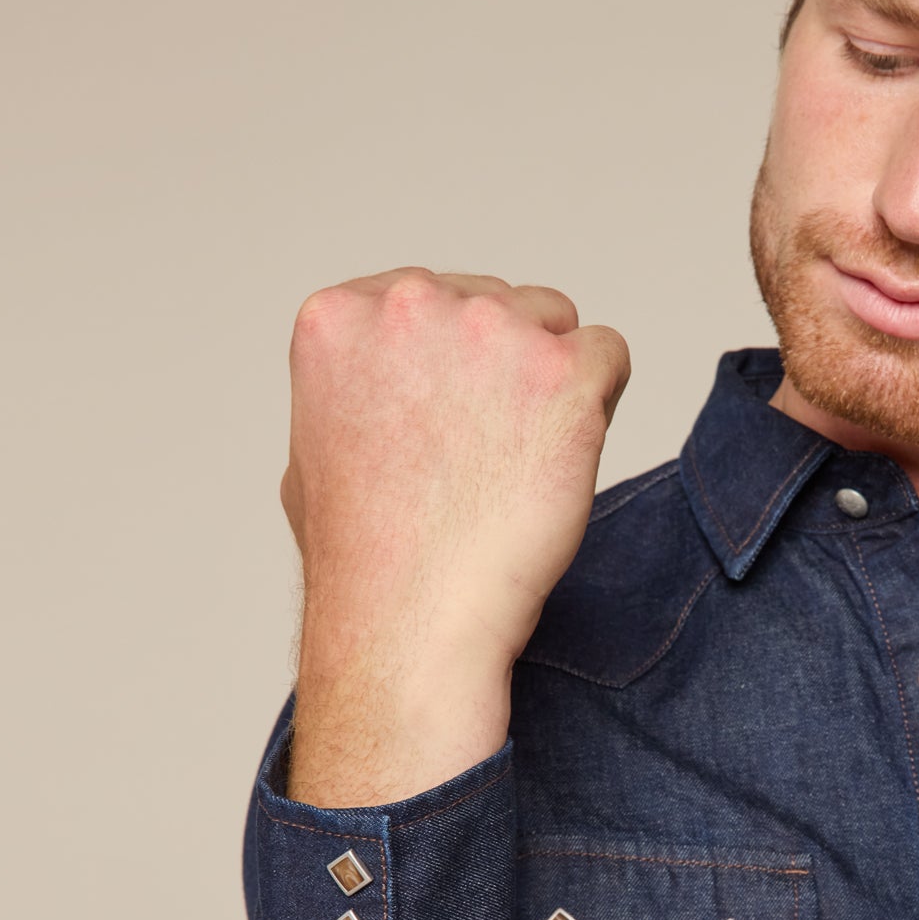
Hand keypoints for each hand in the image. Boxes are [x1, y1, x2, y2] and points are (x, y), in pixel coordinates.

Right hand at [281, 270, 629, 802]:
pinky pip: (608, 354)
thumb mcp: (310, 451)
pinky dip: (598, 406)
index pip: (428, 296)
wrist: (410, 622)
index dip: (448, 365)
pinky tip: (560, 463)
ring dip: (550, 384)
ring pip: (554, 323)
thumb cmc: (361, 561)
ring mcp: (490, 331)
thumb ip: (350, 387)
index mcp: (338, 316)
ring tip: (516, 465)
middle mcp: (408, 303)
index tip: (444, 428)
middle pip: (495, 303)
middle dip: (502, 369)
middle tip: (484, 458)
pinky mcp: (562, 371)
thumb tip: (380, 378)